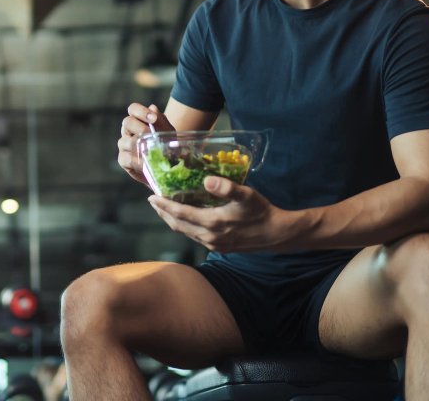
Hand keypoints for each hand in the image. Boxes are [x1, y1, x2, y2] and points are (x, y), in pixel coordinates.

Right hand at [117, 102, 174, 184]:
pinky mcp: (123, 160)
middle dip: (140, 127)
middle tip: (151, 134)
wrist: (166, 165)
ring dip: (138, 145)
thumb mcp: (167, 132)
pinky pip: (126, 158)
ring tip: (151, 150)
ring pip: (125, 141)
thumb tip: (153, 108)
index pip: (133, 109)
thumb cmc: (165, 145)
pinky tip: (146, 162)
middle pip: (127, 122)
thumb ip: (161, 121)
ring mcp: (124, 144)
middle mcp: (128, 130)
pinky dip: (136, 160)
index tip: (154, 118)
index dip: (141, 111)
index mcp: (137, 120)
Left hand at [147, 175, 291, 252]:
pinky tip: (185, 218)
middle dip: (163, 212)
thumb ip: (226, 188)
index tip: (152, 196)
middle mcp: (209, 237)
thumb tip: (207, 180)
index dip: (164, 205)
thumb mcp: (246, 195)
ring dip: (173, 220)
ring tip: (164, 208)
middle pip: (178, 224)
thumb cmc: (261, 211)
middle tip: (154, 200)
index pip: (180, 214)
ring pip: (185, 232)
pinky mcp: (219, 247)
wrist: (276, 234)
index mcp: (213, 223)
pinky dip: (185, 226)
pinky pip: (195, 236)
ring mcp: (214, 244)